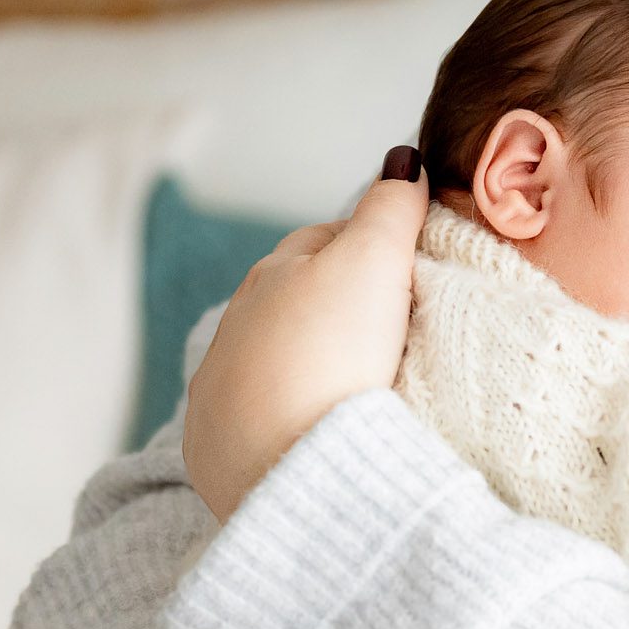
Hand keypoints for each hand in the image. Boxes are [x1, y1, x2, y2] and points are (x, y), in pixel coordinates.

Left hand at [184, 153, 429, 520]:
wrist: (291, 468)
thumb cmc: (334, 355)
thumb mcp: (374, 263)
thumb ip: (390, 208)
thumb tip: (402, 160)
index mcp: (272, 273)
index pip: (328, 239)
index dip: (375, 246)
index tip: (413, 271)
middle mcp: (235, 325)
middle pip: (298, 299)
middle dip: (338, 305)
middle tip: (396, 328)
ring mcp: (219, 389)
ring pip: (274, 357)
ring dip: (311, 361)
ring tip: (361, 384)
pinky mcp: (215, 449)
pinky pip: (258, 418)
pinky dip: (286, 413)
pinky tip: (316, 427)